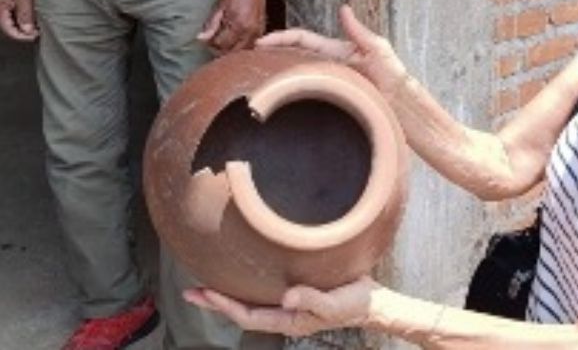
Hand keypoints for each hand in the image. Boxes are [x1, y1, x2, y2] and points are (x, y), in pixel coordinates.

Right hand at [0, 0, 37, 40]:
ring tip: (35, 26)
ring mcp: (1, 5)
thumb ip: (25, 14)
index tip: (35, 36)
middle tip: (37, 32)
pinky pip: (11, 13)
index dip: (23, 37)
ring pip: (10, 21)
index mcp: (0, 10)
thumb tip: (28, 31)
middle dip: (23, 32)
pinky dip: (20, 17)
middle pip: (9, 27)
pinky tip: (30, 16)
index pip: (10, 31)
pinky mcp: (5, 0)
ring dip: (22, 25)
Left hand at [183, 276, 379, 337]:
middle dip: (216, 302)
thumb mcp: (334, 304)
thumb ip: (311, 301)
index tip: (204, 294)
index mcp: (288, 319)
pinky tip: (244, 271)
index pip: (247, 315)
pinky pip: (265, 289)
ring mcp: (289, 302)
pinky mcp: (297, 288)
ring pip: (251, 299)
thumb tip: (286, 297)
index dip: (225, 305)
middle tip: (190, 292)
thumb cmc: (354, 304)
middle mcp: (284, 312)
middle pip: (242, 309)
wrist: (373, 301)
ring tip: (208, 282)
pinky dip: (248, 282)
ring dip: (228, 293)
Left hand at [198, 0, 268, 52]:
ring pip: (241, 51)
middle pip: (231, 51)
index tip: (207, 39)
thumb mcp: (219, 8)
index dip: (211, 44)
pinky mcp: (261, 32)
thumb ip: (211, 25)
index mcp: (237, 25)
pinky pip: (250, 46)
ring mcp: (256, 33)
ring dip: (231, 49)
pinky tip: (235, 39)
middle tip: (214, 42)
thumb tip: (201, 39)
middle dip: (221, 49)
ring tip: (224, 41)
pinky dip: (241, 46)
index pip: (221, 45)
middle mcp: (249, 32)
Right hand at [257, 5, 407, 95]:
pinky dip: (290, 94)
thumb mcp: (377, 47)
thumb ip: (357, 30)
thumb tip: (343, 8)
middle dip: (271, 55)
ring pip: (297, 76)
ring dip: (276, 74)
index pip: (303, 39)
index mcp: (336, 51)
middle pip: (293, 56)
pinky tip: (276, 99)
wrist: (400, 103)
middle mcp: (329, 66)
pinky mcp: (331, 101)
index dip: (282, 38)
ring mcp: (328, 83)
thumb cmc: (392, 75)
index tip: (260, 41)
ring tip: (252, 76)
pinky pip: (306, 96)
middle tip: (247, 58)